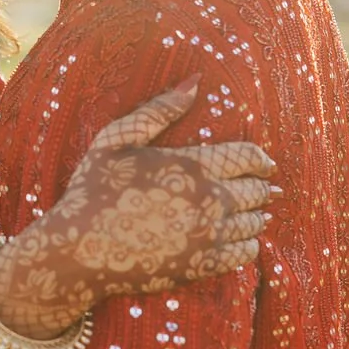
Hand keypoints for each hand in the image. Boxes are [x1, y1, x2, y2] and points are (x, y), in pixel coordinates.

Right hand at [0, 77, 276, 338]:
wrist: (80, 249)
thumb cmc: (93, 188)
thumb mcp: (118, 138)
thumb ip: (159, 110)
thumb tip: (195, 82)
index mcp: (194, 165)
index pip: (247, 157)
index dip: (261, 158)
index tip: (266, 162)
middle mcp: (210, 199)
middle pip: (255, 191)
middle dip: (263, 187)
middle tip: (268, 188)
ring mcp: (209, 236)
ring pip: (253, 223)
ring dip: (259, 216)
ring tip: (261, 214)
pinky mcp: (202, 266)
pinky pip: (242, 255)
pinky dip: (250, 246)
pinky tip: (247, 241)